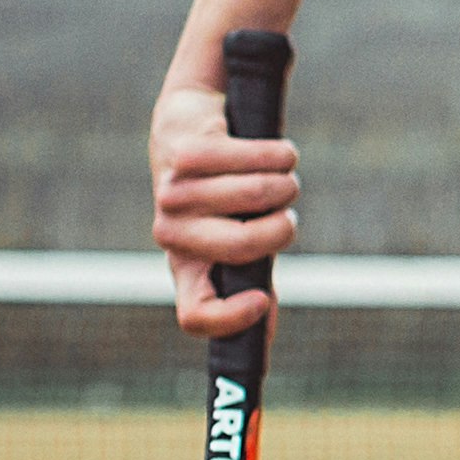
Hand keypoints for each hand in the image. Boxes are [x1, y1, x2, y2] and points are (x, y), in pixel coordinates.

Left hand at [150, 78, 298, 335]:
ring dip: (285, 182)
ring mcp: (172, 194)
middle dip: (282, 227)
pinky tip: (276, 152)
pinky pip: (254, 158)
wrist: (190, 126)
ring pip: (256, 194)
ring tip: (282, 175)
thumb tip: (265, 333)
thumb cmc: (225, 194)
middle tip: (288, 215)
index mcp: (186, 267)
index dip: (231, 317)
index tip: (263, 300)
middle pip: (240, 247)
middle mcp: (170, 234)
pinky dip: (279, 154)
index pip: (194, 315)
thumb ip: (252, 281)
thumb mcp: (240, 239)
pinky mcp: (183, 153)